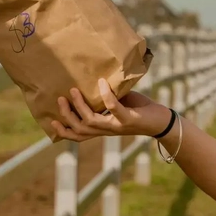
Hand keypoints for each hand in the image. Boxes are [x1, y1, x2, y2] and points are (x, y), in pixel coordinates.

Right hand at [51, 78, 170, 140]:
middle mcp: (107, 130)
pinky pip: (113, 108)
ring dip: (80, 106)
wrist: (163, 122)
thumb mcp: (119, 104)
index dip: (64, 132)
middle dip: (67, 115)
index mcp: (103, 128)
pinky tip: (102, 83)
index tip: (51, 121)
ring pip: (91, 121)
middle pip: (80, 129)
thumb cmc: (140, 110)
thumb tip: (93, 79)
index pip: (79, 136)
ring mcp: (117, 126)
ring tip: (74, 90)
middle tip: (60, 98)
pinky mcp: (129, 119)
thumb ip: (105, 98)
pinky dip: (106, 95)